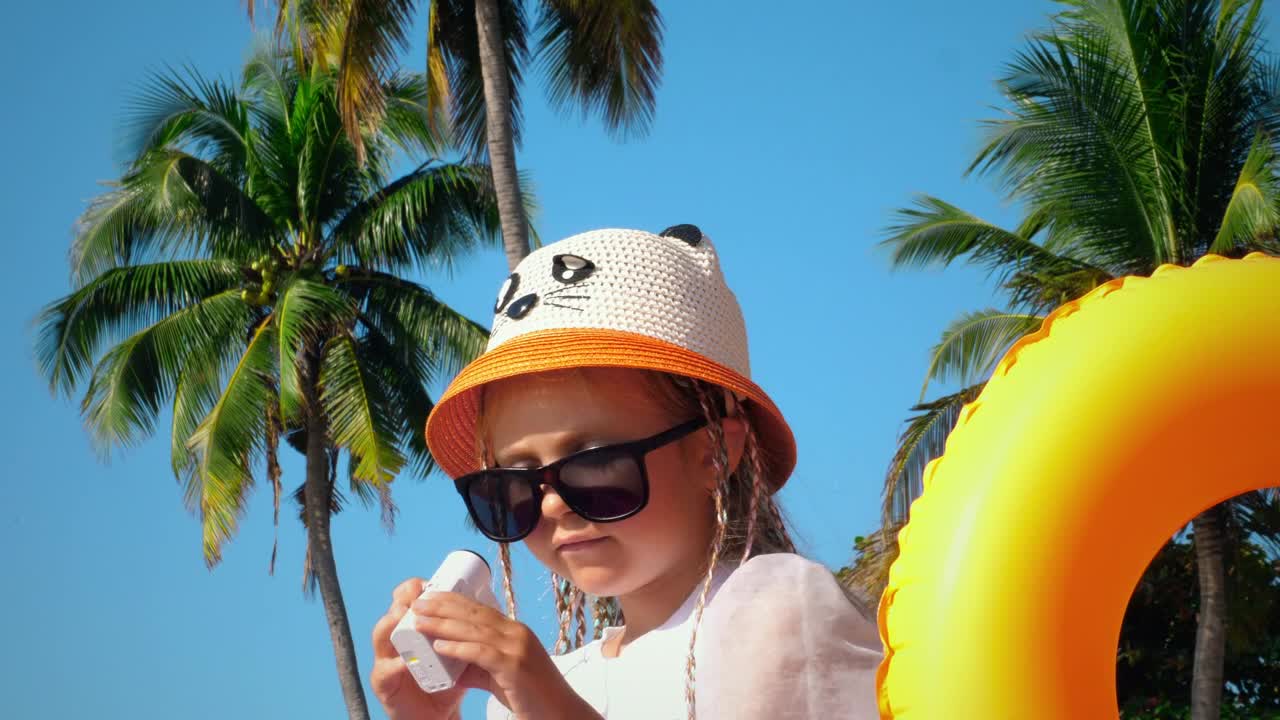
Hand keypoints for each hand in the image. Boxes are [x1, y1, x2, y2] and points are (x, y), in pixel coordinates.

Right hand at [370, 577, 466, 719]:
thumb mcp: (456, 655)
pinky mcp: (383, 684)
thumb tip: (488, 609)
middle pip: (392, 612)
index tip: (428, 581)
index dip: (413, 589)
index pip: (407, 602)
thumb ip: (464, 634)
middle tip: (415, 593)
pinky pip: (385, 671)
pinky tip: (406, 662)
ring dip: (391, 625)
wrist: (435, 716)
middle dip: (402, 601)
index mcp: (412, 631)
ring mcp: (386, 661)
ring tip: (403, 617)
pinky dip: (395, 665)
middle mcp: (396, 641)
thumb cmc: (444, 684)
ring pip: (381, 635)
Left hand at [414, 592, 601, 719]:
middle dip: (443, 606)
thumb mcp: (501, 676)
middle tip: (418, 603)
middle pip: (474, 613)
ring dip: (444, 624)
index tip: (430, 597)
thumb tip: (452, 663)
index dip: (453, 601)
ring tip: (421, 621)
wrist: (560, 713)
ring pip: (475, 629)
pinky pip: (481, 653)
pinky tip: (440, 646)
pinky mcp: (514, 667)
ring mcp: (517, 648)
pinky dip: (459, 648)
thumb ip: (478, 666)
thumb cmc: (532, 696)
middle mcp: (517, 633)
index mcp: (515, 632)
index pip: (480, 609)